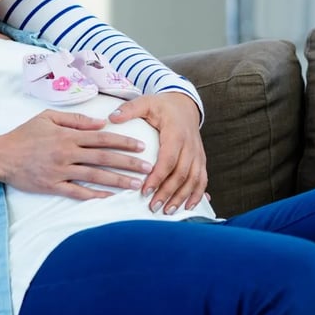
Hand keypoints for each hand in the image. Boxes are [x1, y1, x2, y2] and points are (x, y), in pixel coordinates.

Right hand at [0, 109, 152, 199]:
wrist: (1, 156)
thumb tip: (101, 122)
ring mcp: (61, 171)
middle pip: (104, 158)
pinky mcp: (53, 186)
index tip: (141, 145)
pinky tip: (109, 197)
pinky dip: (94, 195)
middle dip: (128, 162)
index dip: (124, 141)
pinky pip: (77, 192)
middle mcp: (68, 153)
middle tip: (148, 167)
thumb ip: (76, 120)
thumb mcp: (48, 118)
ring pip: (95, 176)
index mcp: (69, 135)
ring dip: (117, 180)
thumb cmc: (25, 134)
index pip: (103, 138)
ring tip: (135, 184)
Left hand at [108, 92, 207, 213]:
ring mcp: (197, 154)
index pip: (168, 159)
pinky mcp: (201, 159)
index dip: (158, 177)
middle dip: (167, 193)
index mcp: (176, 133)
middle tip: (153, 207)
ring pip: (194, 180)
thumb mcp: (146, 102)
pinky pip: (203, 179)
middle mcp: (190, 145)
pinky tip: (188, 206)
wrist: (184, 105)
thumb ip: (130, 109)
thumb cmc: (163, 106)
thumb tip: (111, 117)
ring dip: (182, 197)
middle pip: (181, 174)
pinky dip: (197, 194)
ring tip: (167, 211)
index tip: (145, 190)